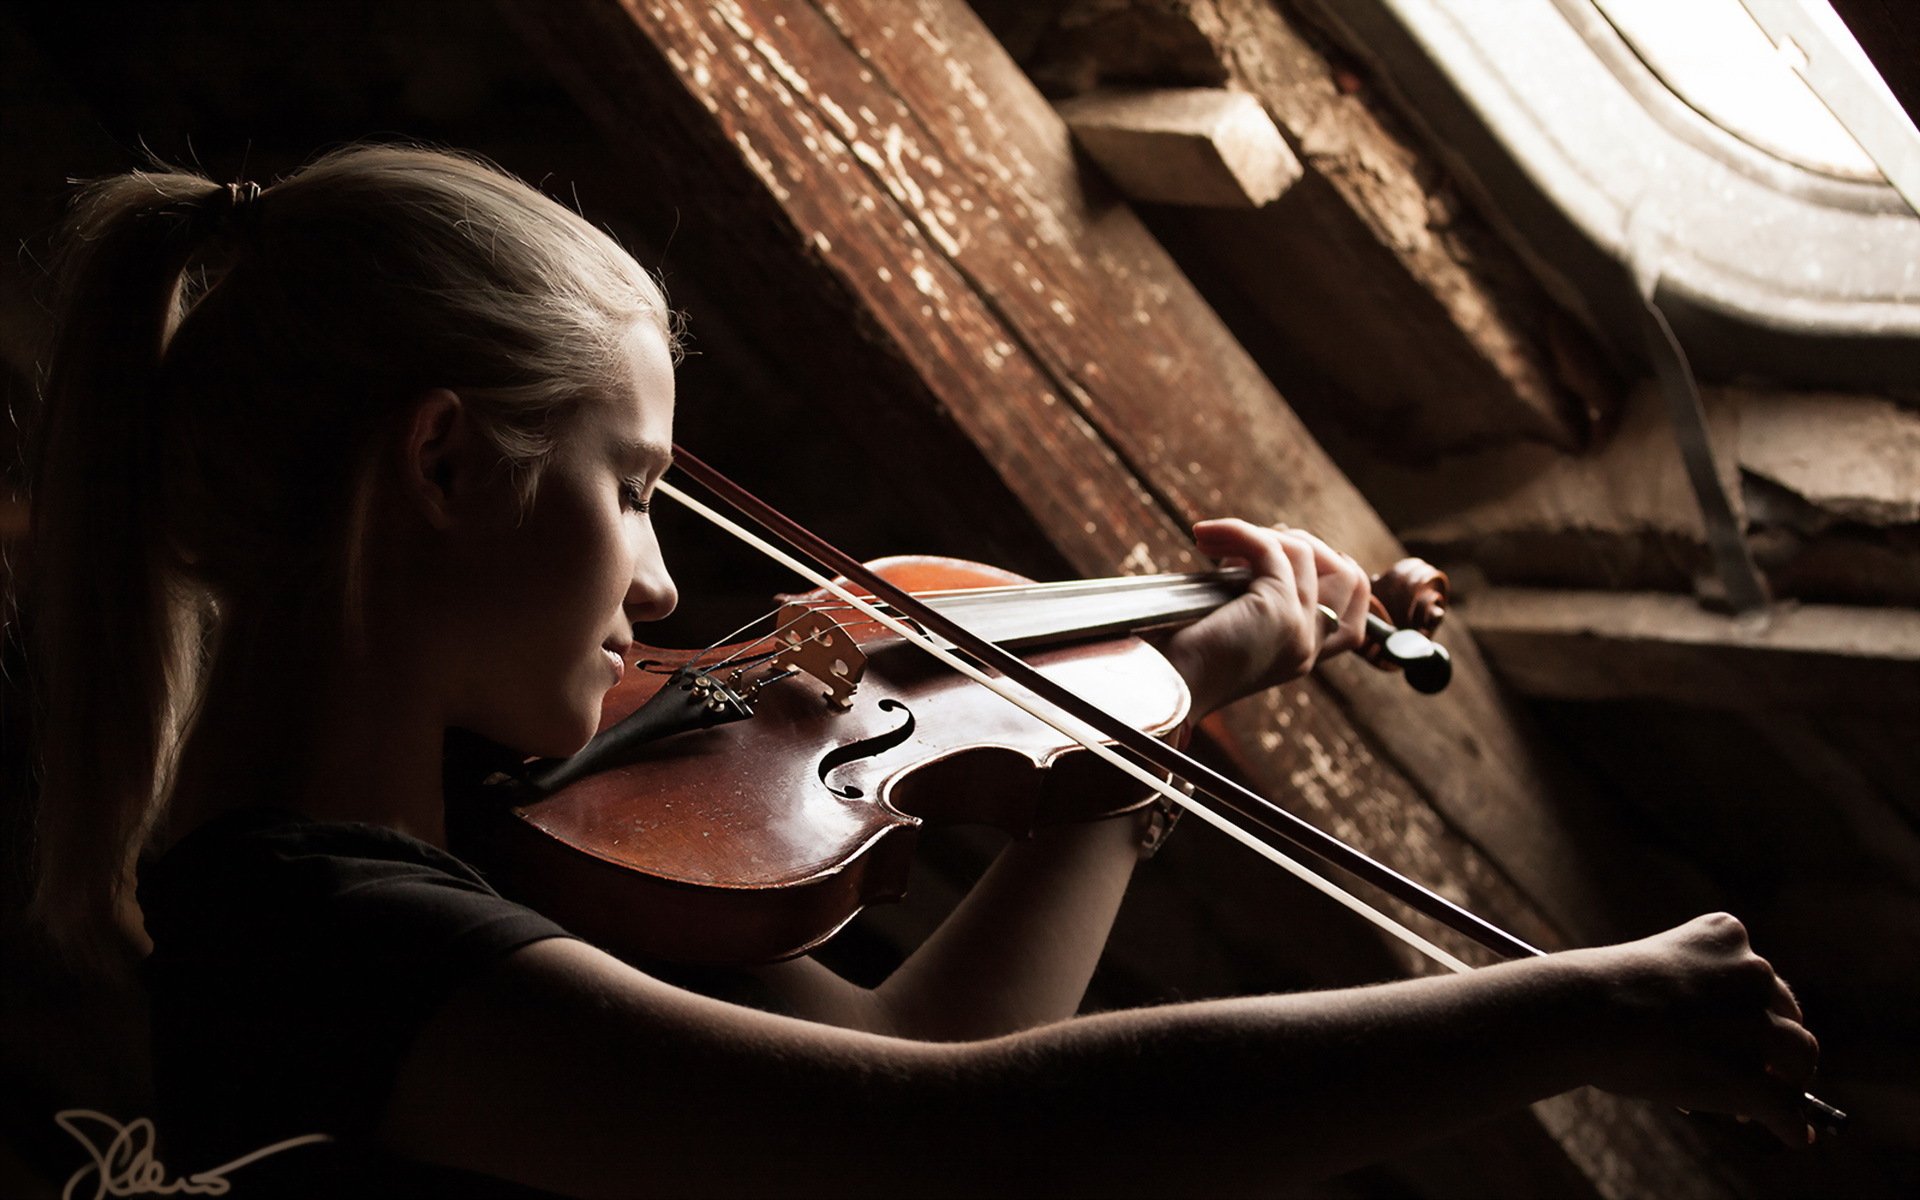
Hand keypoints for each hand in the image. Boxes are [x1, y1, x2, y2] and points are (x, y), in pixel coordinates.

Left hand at [1158, 519, 1371, 720]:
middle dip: (1301, 542)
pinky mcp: (1279, 610)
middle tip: (1248, 541)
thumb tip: (1257, 546)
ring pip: (1305, 552)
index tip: (1285, 547)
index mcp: (1303, 656)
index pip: (1353, 610)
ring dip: (1258, 532)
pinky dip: (1237, 531)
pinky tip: (1203, 535)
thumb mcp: (1232, 627)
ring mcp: (1301, 628)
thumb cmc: (1178, 659)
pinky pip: (1271, 548)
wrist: (1158, 689)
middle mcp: (1310, 646)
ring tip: (1213, 540)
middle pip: (1347, 575)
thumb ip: (1256, 598)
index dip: (1333, 569)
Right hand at [1571, 913, 1819, 1146]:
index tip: (1738, 1028)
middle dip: (1774, 1043)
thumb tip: (1709, 1050)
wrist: (1583, 1013)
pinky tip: (1792, 1135)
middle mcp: (1753, 971)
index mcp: (1727, 935)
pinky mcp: (1753, 1077)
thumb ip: (1688, 993)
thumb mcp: (1651, 967)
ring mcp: (1757, 1024)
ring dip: (1790, 1079)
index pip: (1757, 976)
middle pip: (1786, 1014)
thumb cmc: (1597, 993)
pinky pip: (1785, 1108)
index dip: (1751, 1008)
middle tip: (1767, 1068)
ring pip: (1799, 1055)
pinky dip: (1790, 1125)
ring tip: (1779, 1100)